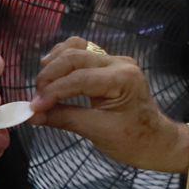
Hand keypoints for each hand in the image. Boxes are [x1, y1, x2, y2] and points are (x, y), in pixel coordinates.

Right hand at [29, 37, 188, 172]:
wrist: (156, 141)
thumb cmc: (133, 140)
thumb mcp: (97, 131)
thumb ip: (63, 118)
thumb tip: (33, 115)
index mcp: (123, 79)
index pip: (79, 78)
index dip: (53, 91)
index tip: (34, 107)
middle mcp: (119, 62)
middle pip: (75, 57)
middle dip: (50, 75)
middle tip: (37, 98)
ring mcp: (115, 60)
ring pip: (77, 48)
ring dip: (55, 63)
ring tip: (42, 84)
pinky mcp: (109, 64)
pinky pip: (83, 52)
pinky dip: (64, 59)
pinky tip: (53, 71)